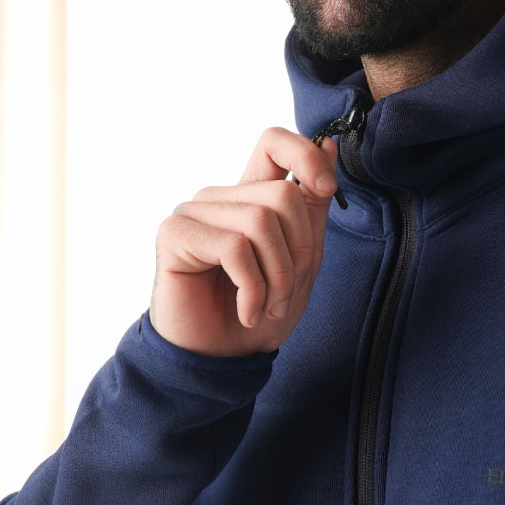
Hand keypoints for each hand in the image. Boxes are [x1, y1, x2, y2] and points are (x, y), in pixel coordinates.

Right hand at [150, 128, 339, 355]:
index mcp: (251, 196)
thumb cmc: (258, 312)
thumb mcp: (303, 258)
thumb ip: (313, 204)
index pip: (275, 142)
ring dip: (277, 277)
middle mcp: (221, 198)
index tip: (326, 187)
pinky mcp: (175, 234)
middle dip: (300, 252)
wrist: (221, 363)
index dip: (306, 156)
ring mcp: (195, 213)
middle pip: (283, 195)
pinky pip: (235, 247)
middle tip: (287, 292)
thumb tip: (329, 145)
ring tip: (267, 306)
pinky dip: (253, 288)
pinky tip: (247, 311)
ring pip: (262, 220)